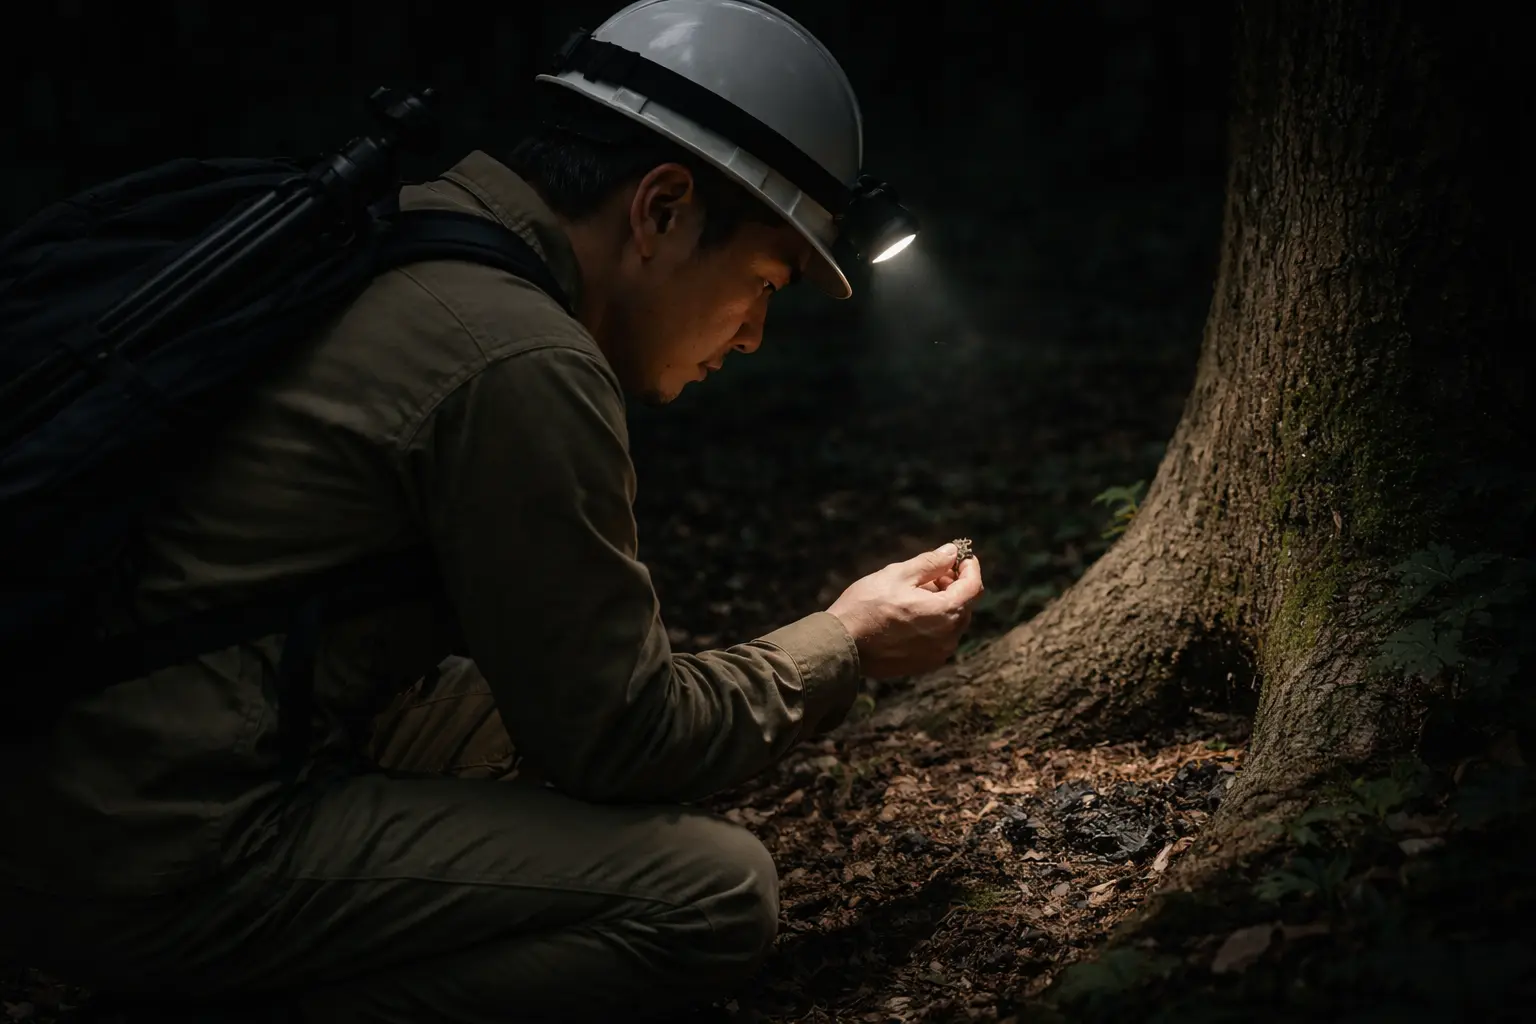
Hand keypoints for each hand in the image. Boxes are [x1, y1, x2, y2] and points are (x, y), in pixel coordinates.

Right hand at [827, 543, 983, 678]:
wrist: (842, 644)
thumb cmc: (867, 605)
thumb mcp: (898, 574)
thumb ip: (931, 563)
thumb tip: (952, 552)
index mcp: (946, 612)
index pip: (974, 587)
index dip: (970, 568)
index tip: (961, 557)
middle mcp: (948, 637)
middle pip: (964, 605)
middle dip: (954, 586)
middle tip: (932, 573)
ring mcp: (937, 654)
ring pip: (952, 623)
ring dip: (943, 605)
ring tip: (915, 594)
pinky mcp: (924, 664)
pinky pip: (939, 639)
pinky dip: (934, 624)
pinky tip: (910, 616)